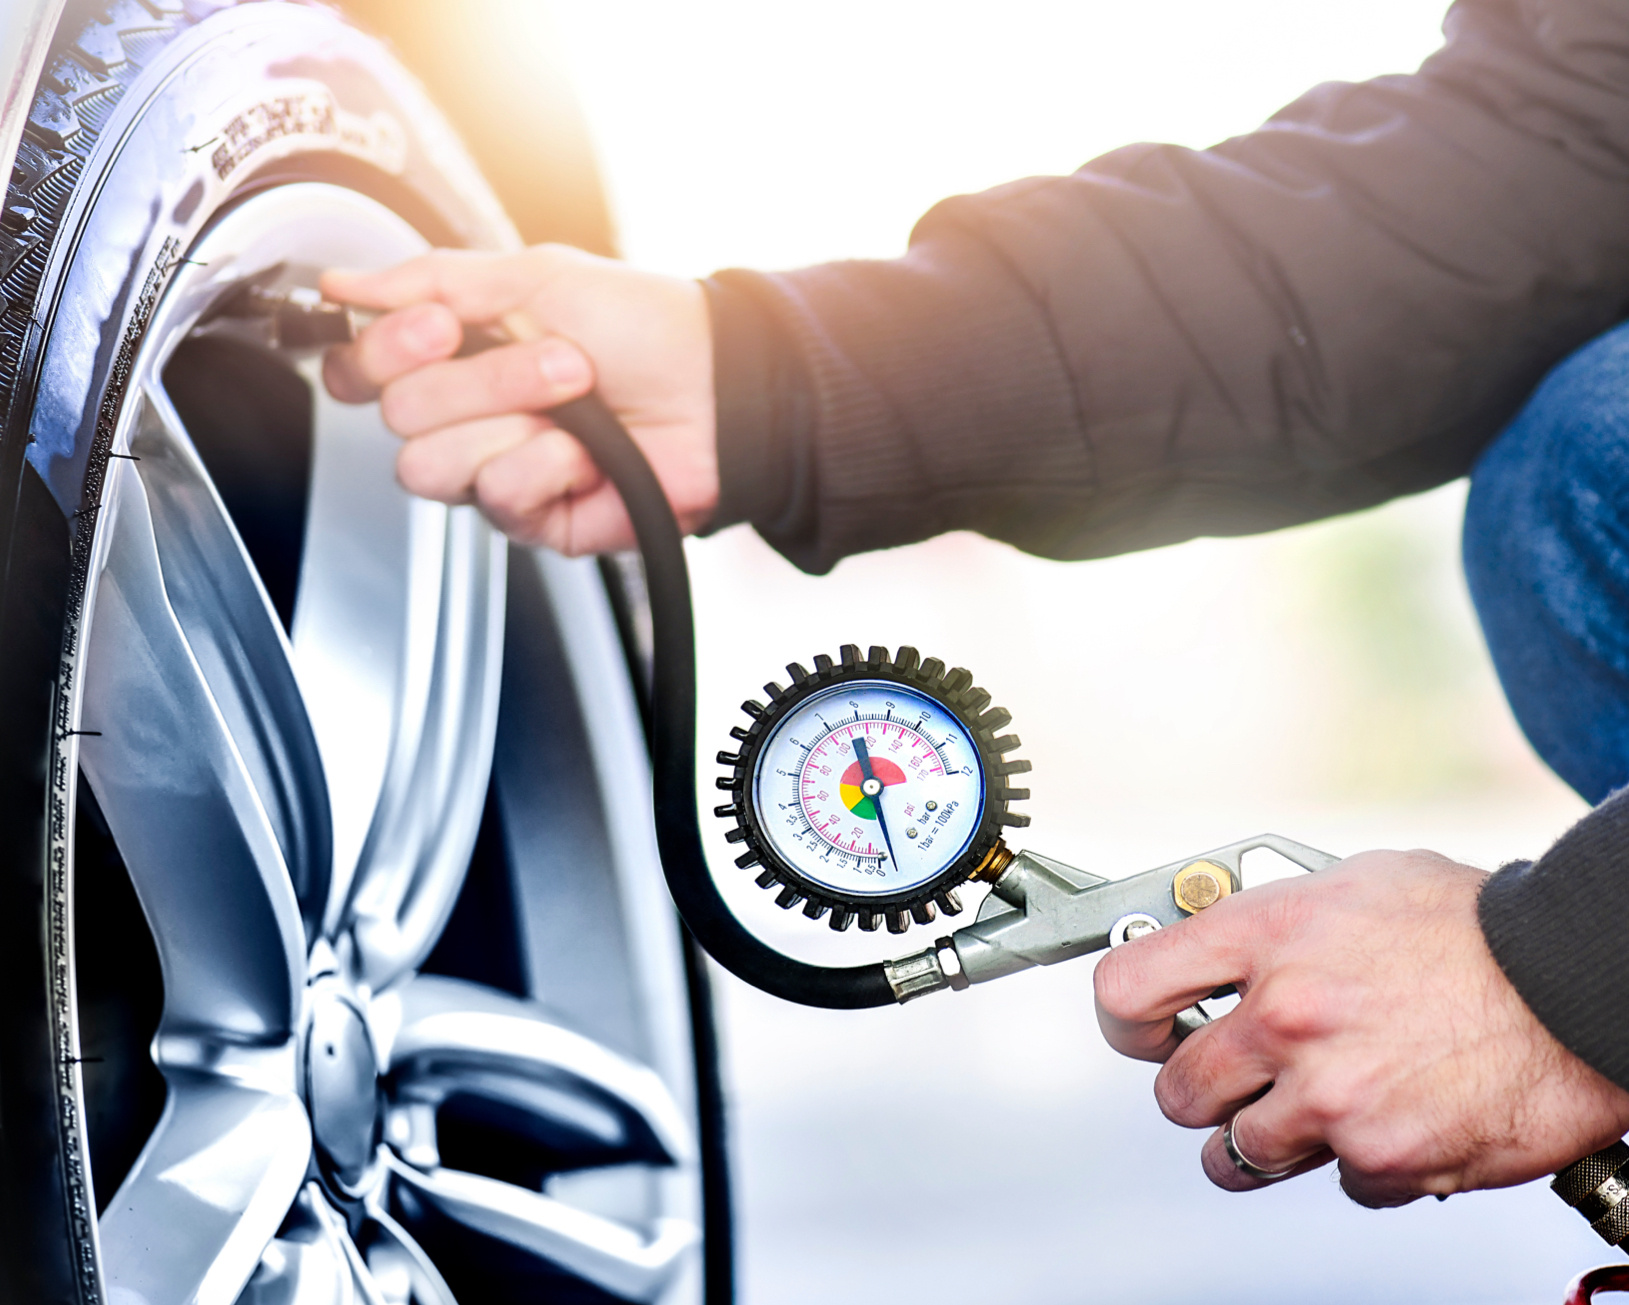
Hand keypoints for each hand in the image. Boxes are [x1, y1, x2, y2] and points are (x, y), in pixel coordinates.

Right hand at [320, 245, 716, 553]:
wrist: (717, 385)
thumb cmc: (641, 327)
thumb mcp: (534, 275)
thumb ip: (431, 280)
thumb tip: (342, 282)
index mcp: (450, 358)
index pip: (358, 371)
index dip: (382, 350)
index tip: (440, 325)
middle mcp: (463, 419)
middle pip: (398, 415)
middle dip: (481, 378)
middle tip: (555, 356)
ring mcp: (495, 471)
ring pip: (431, 465)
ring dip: (513, 416)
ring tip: (577, 402)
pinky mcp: (532, 518)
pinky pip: (497, 496)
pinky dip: (546, 465)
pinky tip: (585, 454)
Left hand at [1093, 849, 1628, 1204]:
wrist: (1578, 979)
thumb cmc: (1475, 926)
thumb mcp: (1349, 884)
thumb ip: (1270, 922)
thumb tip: (1211, 943)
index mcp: (1266, 936)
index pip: (1125, 989)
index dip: (1125, 1020)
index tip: (1143, 1028)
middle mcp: (1286, 1016)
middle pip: (1175, 1090)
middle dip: (1201, 1090)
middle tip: (1236, 1078)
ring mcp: (1330, 1095)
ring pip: (1237, 1154)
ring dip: (1263, 1140)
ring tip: (1307, 1110)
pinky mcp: (1381, 1158)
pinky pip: (1332, 1182)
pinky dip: (1356, 1162)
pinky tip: (1389, 1116)